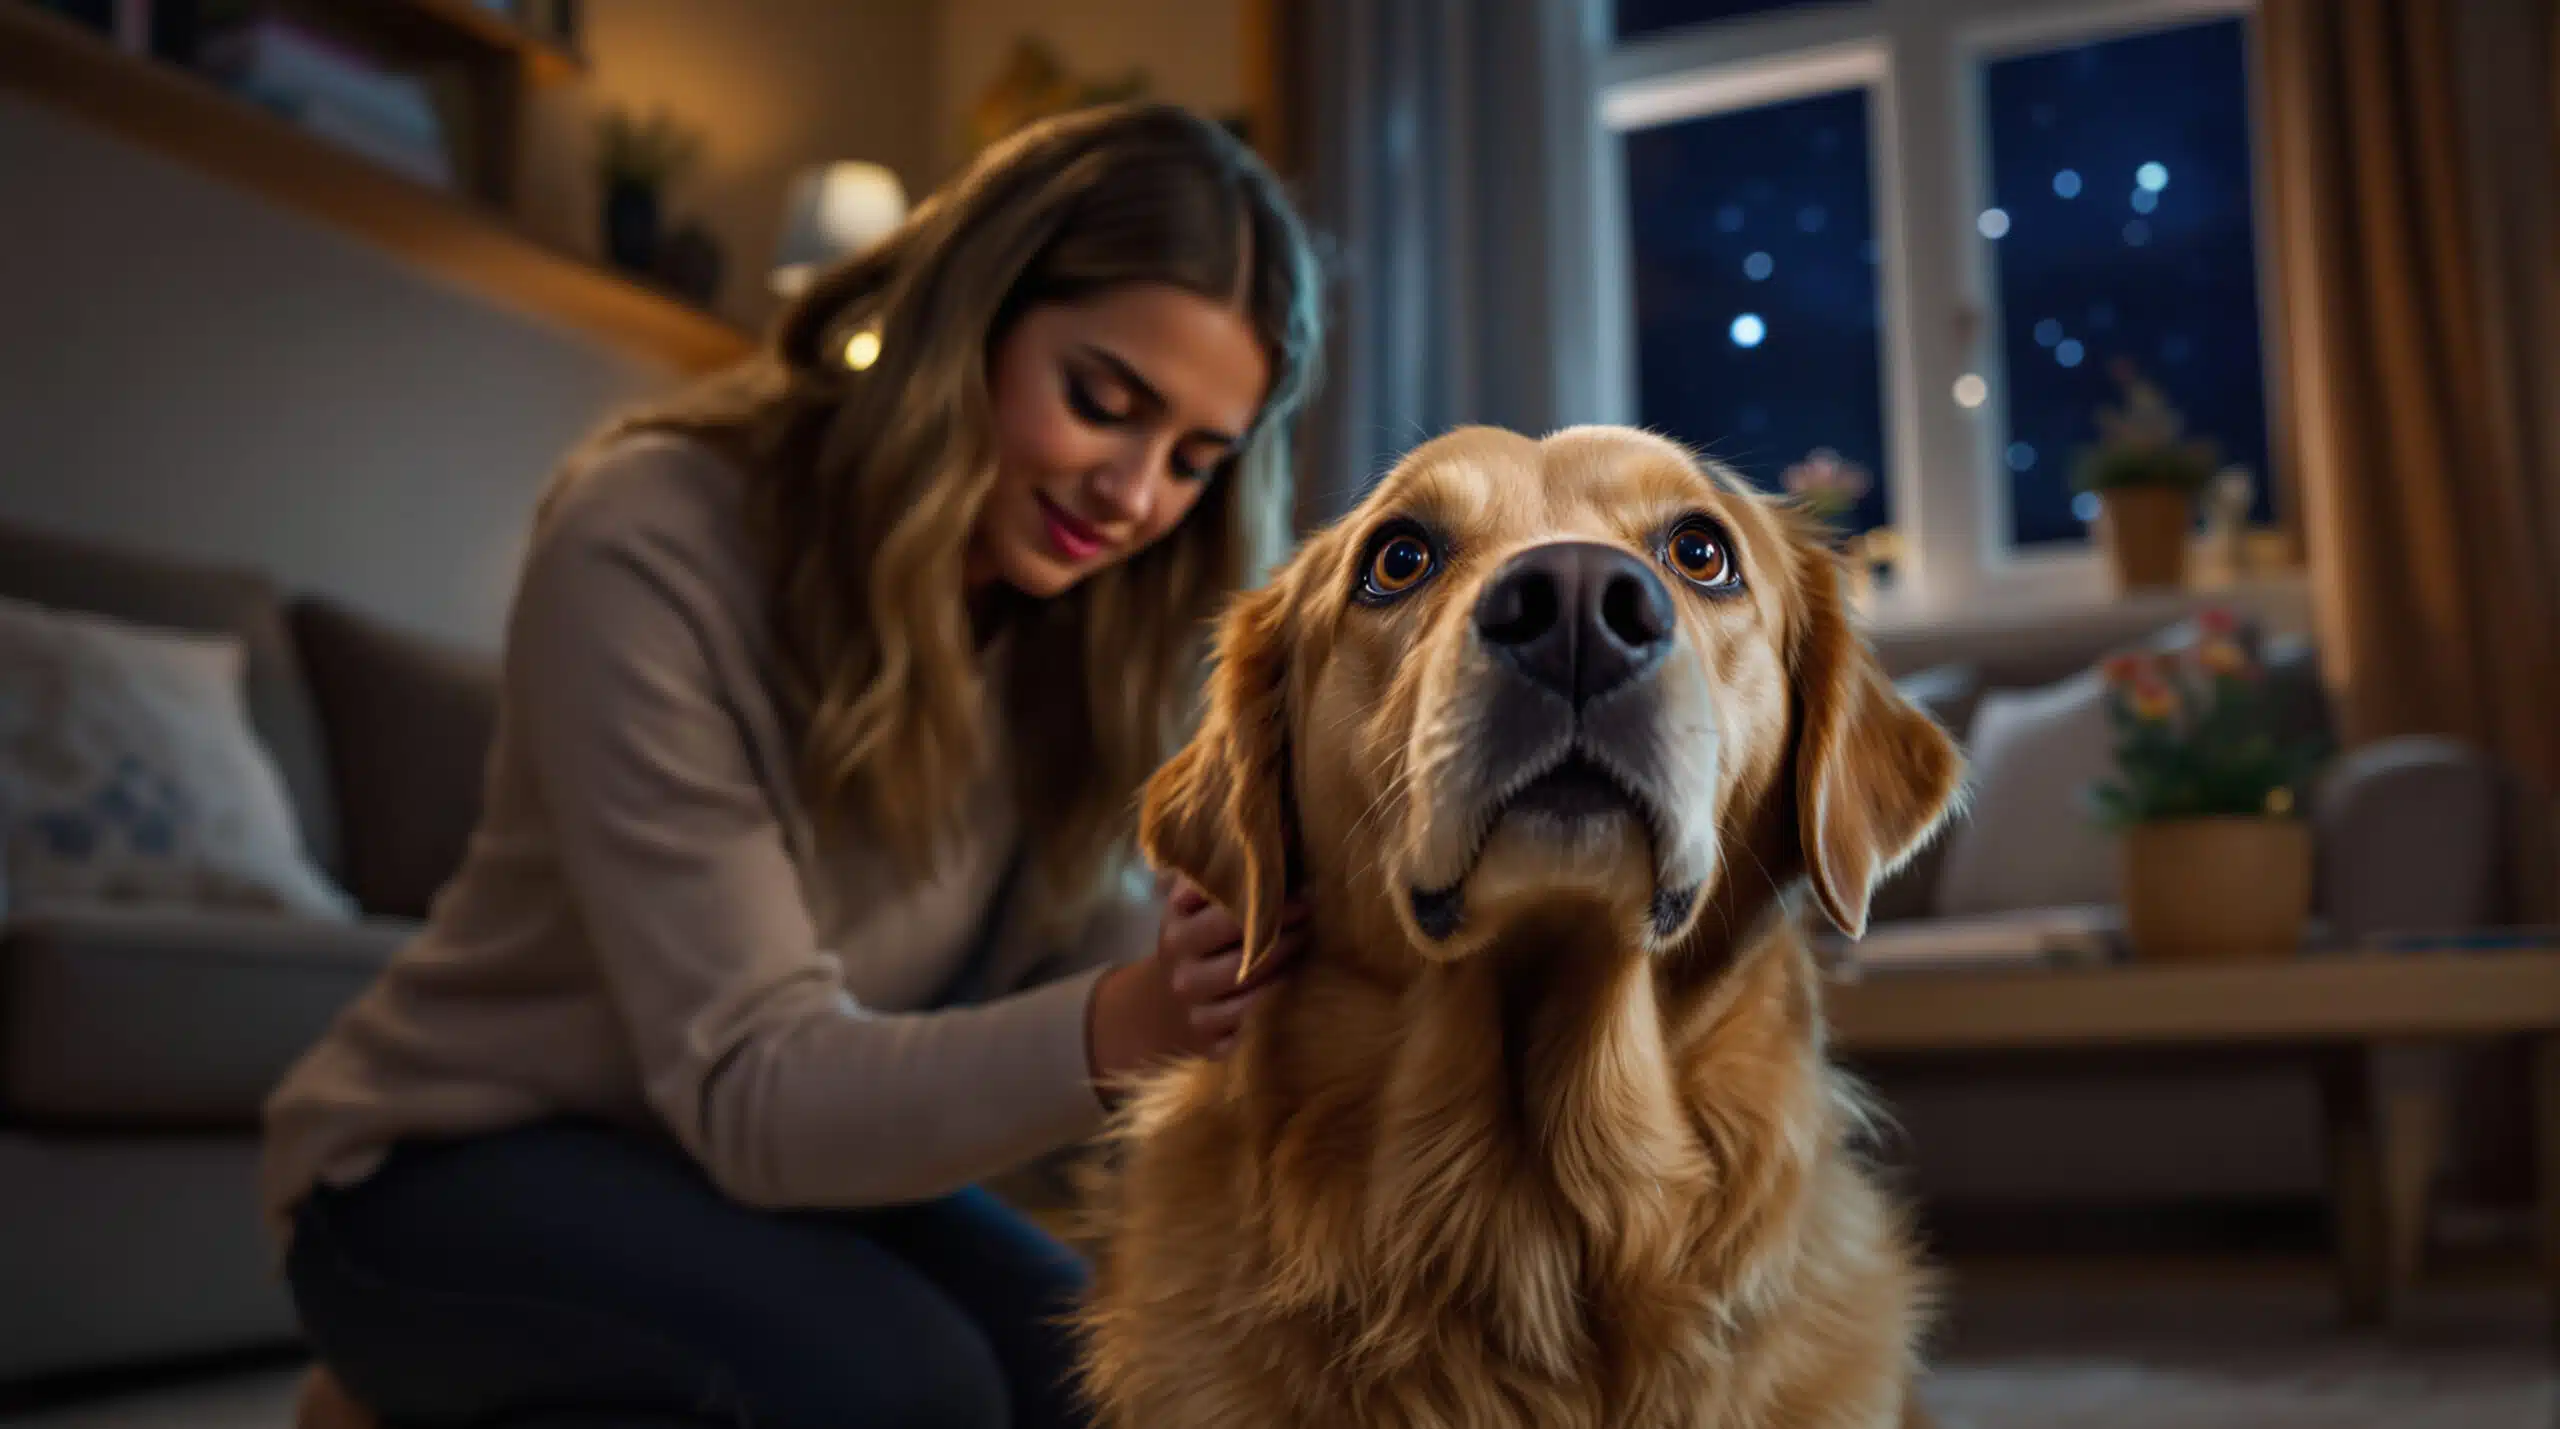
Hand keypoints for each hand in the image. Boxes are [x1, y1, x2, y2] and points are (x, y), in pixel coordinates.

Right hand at [1086, 876, 1305, 1091]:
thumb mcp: (1201, 903)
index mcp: (1175, 923)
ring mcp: (1192, 1007)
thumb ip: (1237, 868)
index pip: (1220, 902)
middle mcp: (1178, 965)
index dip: (1262, 891)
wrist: (1161, 1010)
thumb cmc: (1199, 942)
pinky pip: (1252, 1025)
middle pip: (1240, 941)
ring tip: (1309, 941)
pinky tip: (1296, 988)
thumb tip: (1285, 822)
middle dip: (1282, 923)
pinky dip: (1277, 1005)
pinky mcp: (1209, 1043)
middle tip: (1312, 907)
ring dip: (1287, 962)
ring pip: (1251, 984)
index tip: (1294, 881)